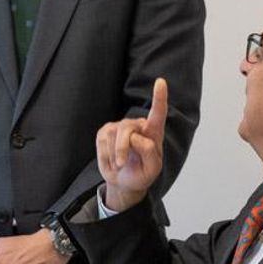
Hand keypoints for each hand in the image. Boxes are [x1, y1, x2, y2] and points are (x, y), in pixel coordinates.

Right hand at [95, 77, 168, 211]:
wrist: (123, 181)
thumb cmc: (141, 174)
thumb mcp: (152, 170)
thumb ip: (149, 153)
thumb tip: (136, 137)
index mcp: (154, 132)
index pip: (158, 113)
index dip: (159, 97)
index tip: (160, 82)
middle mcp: (138, 125)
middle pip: (127, 128)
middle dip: (122, 148)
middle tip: (121, 164)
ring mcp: (121, 126)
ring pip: (113, 134)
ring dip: (114, 154)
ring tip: (120, 163)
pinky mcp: (106, 131)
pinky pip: (102, 139)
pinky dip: (105, 154)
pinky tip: (112, 159)